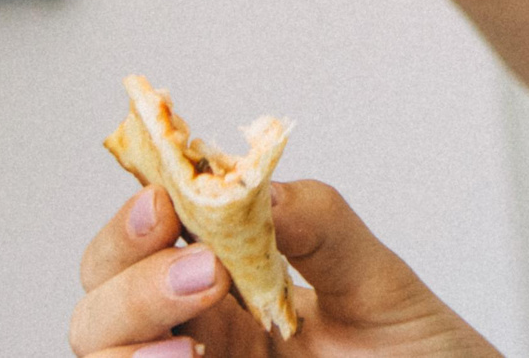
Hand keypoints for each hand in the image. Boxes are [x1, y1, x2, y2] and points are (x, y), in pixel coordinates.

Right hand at [71, 180, 499, 357]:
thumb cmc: (425, 357)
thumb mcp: (380, 284)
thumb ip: (320, 229)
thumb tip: (255, 187)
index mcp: (230, 293)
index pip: (145, 247)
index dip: (135, 222)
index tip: (165, 200)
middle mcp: (203, 344)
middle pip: (103, 311)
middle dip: (129, 285)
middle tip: (203, 274)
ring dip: (127, 344)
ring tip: (187, 350)